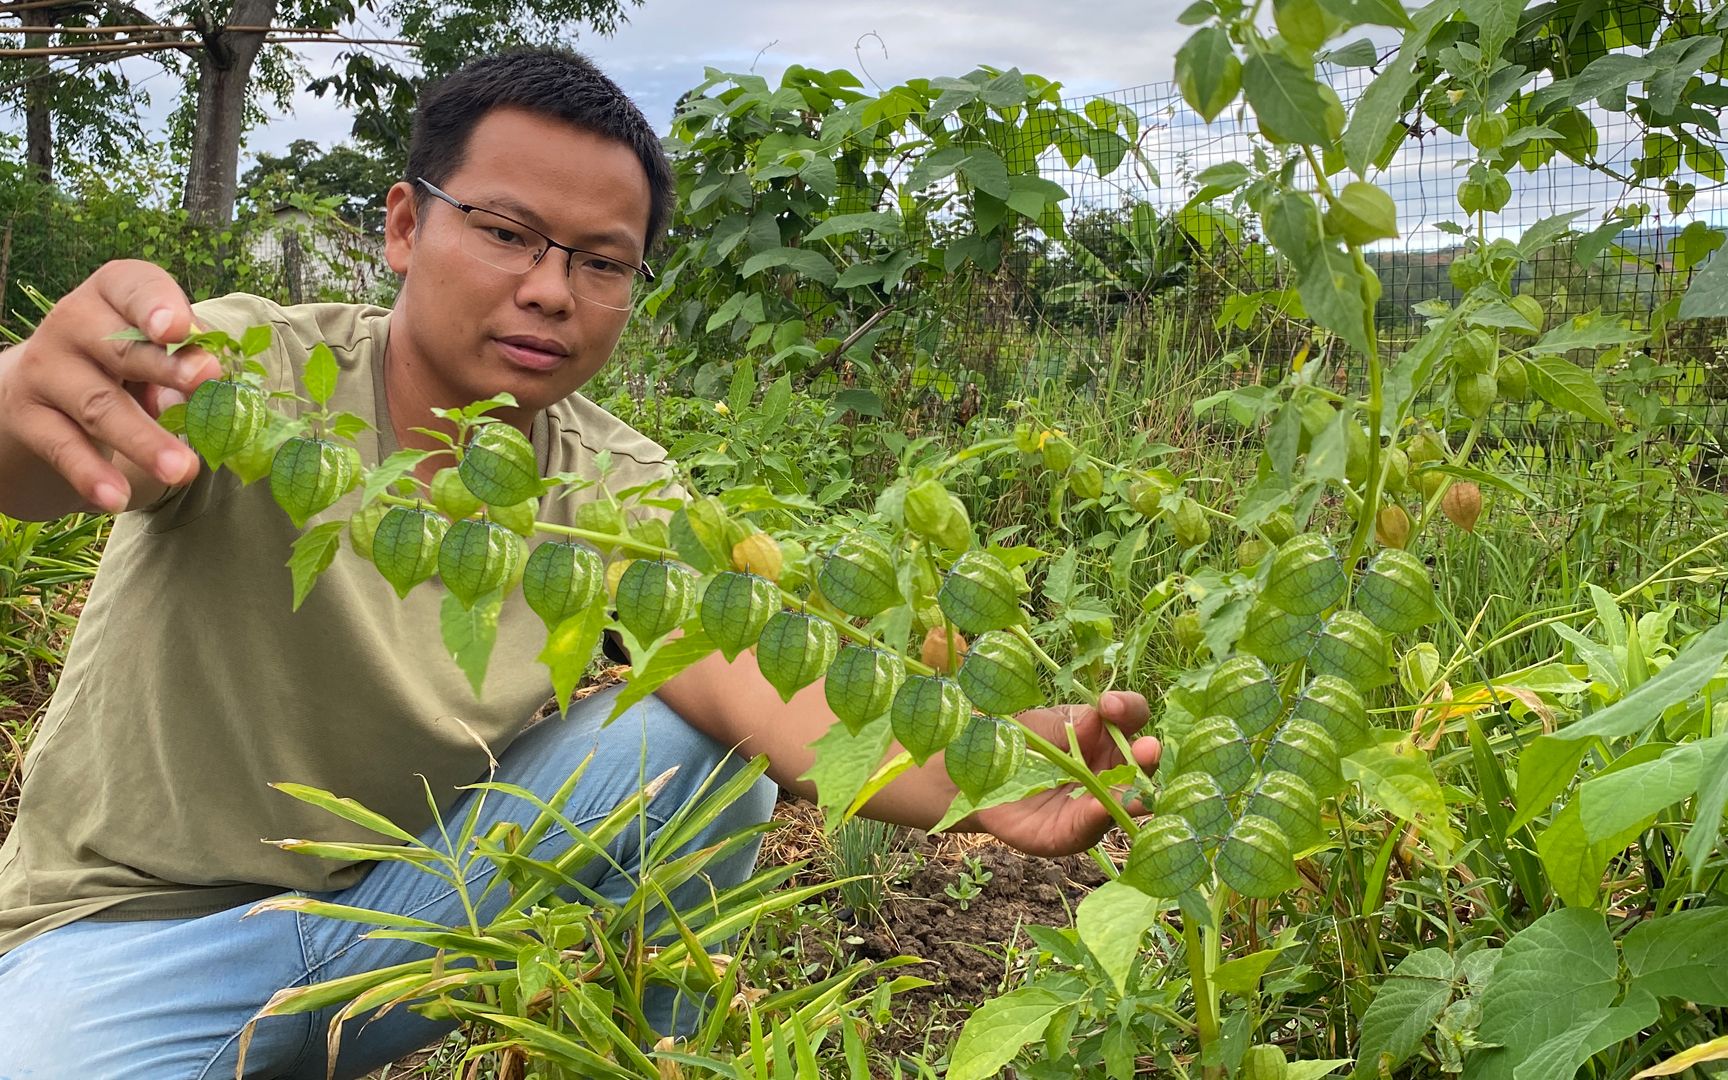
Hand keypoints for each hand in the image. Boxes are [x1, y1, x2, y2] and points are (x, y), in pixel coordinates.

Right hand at [0, 260, 216, 512]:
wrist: (43, 389)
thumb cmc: (123, 360)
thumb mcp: (152, 348)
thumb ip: (183, 360)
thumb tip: (212, 394)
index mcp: (112, 294)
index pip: (132, 287)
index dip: (156, 304)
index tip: (179, 328)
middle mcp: (72, 322)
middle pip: (120, 347)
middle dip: (165, 366)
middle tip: (207, 382)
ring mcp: (45, 369)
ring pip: (99, 405)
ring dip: (143, 439)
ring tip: (184, 469)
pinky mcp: (27, 416)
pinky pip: (63, 447)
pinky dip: (92, 474)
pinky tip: (117, 499)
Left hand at [971, 690, 1159, 857]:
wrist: (980, 778)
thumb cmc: (1017, 744)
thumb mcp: (1038, 726)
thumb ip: (1065, 725)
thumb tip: (1096, 719)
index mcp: (1104, 735)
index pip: (1130, 717)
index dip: (1128, 709)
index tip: (1111, 705)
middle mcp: (1109, 769)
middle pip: (1141, 762)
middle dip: (1147, 755)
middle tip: (1148, 748)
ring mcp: (1095, 802)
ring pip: (1125, 800)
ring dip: (1133, 794)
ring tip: (1136, 789)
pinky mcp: (1074, 831)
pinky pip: (1090, 826)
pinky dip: (1097, 817)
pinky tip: (1100, 808)